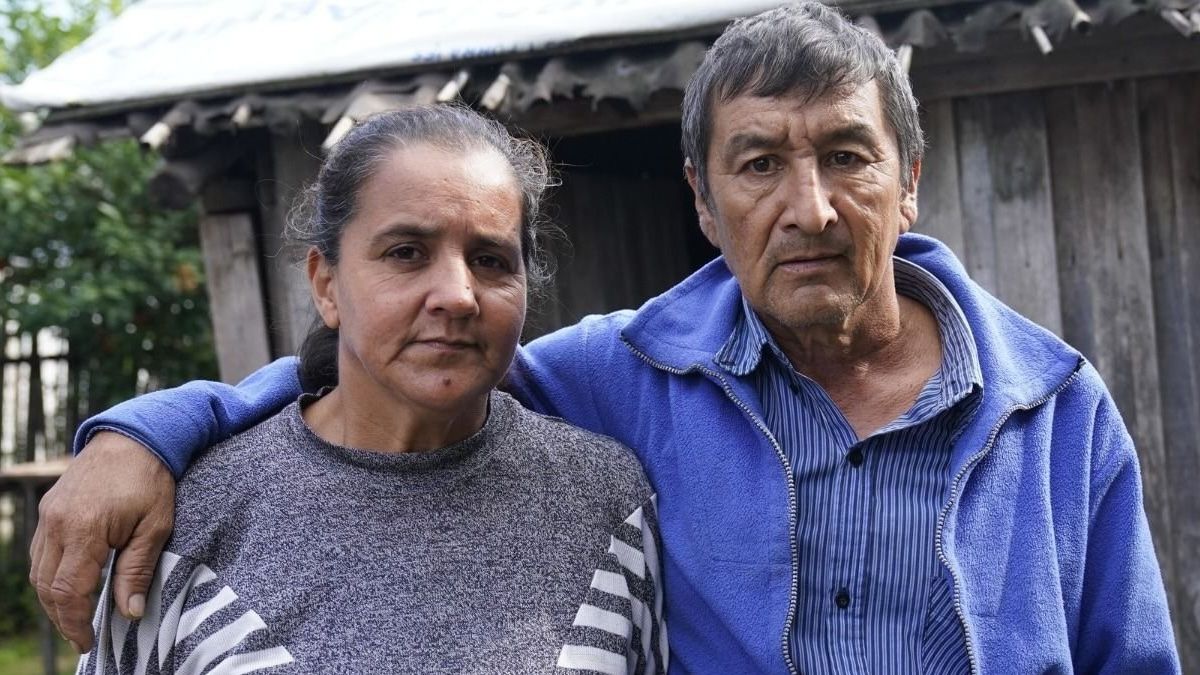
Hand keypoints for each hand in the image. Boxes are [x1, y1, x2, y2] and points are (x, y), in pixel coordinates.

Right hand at [29, 432, 174, 652]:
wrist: (134, 437)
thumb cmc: (151, 479)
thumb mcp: (156, 526)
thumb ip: (138, 570)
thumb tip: (129, 613)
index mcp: (85, 529)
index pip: (69, 590)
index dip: (75, 622)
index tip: (88, 642)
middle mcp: (57, 523)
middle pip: (47, 586)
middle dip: (62, 617)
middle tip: (82, 637)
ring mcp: (49, 516)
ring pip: (38, 571)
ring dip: (54, 598)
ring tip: (76, 618)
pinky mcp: (49, 510)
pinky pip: (40, 552)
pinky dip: (51, 574)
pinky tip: (70, 585)